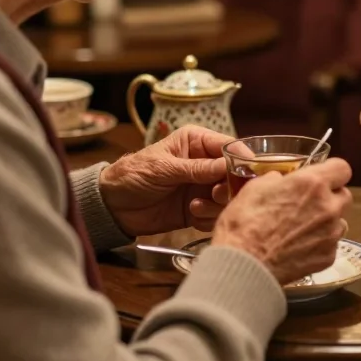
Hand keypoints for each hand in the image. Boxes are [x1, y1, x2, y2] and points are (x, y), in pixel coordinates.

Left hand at [99, 125, 232, 236]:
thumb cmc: (133, 175)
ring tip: (196, 207)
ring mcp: (203, 187)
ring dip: (217, 205)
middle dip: (229, 186)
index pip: (229, 146)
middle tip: (217, 194)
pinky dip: (208, 218)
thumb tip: (228, 166)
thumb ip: (197, 168)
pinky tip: (191, 216)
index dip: (242, 158)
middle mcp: (205, 163)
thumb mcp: (164, 168)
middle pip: (234, 173)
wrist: (112, 206)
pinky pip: (216, 214)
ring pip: (228, 196)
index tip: (248, 173)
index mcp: (197, 142)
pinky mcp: (199, 209)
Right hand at [212, 158, 352, 284]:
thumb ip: (276, 179)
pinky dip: (320, 243)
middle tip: (309, 203)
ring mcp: (331, 234)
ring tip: (303, 228)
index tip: (320, 177)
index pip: (342, 168)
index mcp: (312, 183)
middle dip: (330, 196)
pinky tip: (299, 248)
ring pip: (340, 221)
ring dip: (327, 221)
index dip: (331, 171)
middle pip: (345, 195)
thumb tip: (281, 180)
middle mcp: (329, 207)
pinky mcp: (329, 257)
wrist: (243, 266)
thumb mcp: (255, 188)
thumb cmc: (244, 223)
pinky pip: (331, 244)